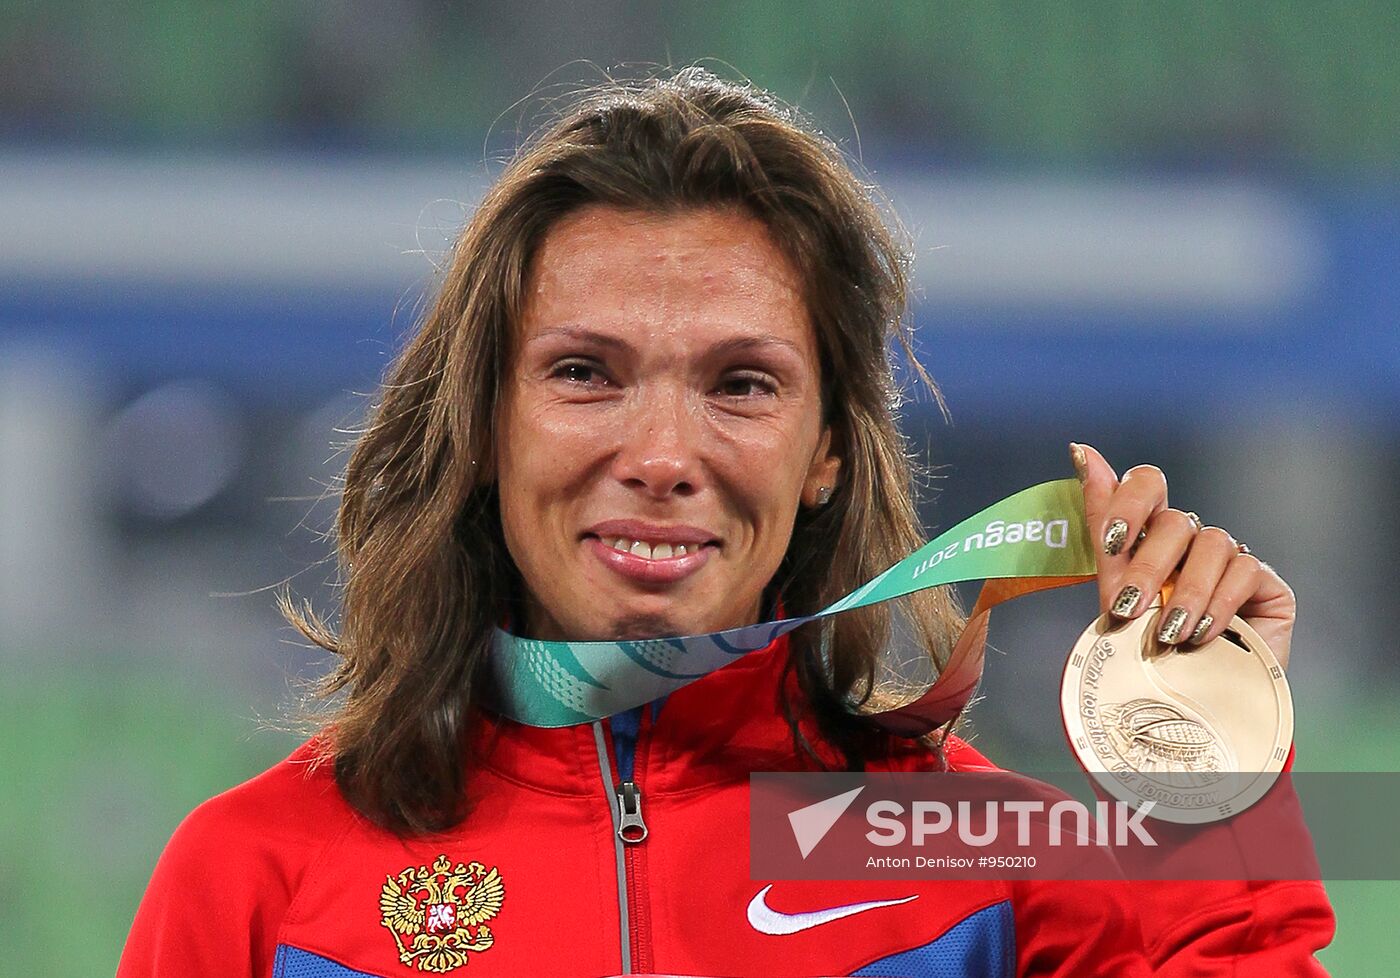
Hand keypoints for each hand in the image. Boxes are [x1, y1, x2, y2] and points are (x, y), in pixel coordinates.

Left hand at [1071, 442, 1295, 670]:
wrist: (1191, 709)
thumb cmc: (1145, 650)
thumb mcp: (1113, 591)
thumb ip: (1101, 525)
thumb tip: (1080, 449)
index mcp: (1150, 534)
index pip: (1147, 484)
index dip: (1127, 499)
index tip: (1108, 539)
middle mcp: (1191, 539)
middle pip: (1172, 518)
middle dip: (1145, 565)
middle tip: (1127, 607)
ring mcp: (1230, 557)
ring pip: (1210, 541)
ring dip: (1183, 591)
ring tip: (1166, 633)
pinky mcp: (1265, 583)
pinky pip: (1243, 570)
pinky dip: (1217, 603)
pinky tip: (1200, 635)